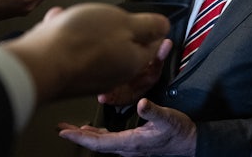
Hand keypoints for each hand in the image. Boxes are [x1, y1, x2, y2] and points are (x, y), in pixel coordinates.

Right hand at [3, 3, 169, 103]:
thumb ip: (149, 25)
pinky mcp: (67, 76)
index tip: (142, 17)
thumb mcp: (125, 22)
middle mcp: (115, 74)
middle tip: (102, 14)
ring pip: (94, 45)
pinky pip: (71, 51)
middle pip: (122, 44)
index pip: (153, 44)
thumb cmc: (79, 42)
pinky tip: (55, 23)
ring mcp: (90, 77)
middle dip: (111, 24)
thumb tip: (165, 26)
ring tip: (73, 16)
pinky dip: (66, 36)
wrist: (36, 65)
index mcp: (134, 62)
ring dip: (84, 26)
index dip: (149, 26)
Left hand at [58, 98, 196, 156]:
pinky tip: (96, 131)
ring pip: (102, 143)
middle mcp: (127, 147)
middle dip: (77, 136)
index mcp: (131, 141)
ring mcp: (130, 146)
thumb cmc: (180, 131)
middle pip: (96, 143)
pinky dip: (99, 136)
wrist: (190, 142)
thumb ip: (154, 112)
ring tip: (73, 130)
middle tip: (61, 129)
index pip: (99, 142)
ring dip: (86, 136)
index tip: (64, 132)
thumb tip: (142, 104)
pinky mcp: (134, 143)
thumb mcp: (169, 118)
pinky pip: (110, 141)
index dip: (80, 137)